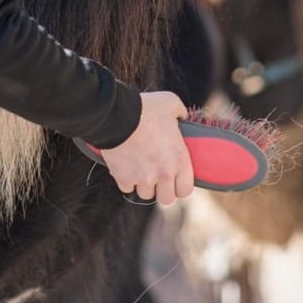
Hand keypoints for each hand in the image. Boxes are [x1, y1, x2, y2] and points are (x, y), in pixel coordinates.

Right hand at [99, 91, 193, 205]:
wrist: (117, 114)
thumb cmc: (146, 108)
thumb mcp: (171, 102)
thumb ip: (180, 112)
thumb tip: (182, 117)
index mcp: (179, 159)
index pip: (185, 190)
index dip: (179, 186)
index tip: (174, 178)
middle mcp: (164, 173)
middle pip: (166, 200)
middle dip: (161, 190)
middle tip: (156, 177)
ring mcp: (143, 178)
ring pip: (145, 195)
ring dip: (143, 185)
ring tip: (140, 168)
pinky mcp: (123, 178)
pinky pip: (127, 188)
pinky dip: (126, 180)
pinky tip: (126, 166)